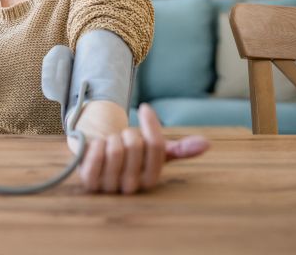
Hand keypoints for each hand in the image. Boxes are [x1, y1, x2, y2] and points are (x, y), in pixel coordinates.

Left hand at [71, 103, 209, 193]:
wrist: (95, 154)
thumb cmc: (127, 152)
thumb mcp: (151, 149)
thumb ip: (178, 148)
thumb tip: (206, 144)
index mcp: (151, 179)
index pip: (157, 147)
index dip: (151, 124)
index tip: (144, 108)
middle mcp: (132, 187)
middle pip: (134, 145)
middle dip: (127, 132)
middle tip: (121, 136)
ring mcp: (109, 186)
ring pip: (115, 149)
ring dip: (110, 137)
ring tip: (109, 142)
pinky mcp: (89, 182)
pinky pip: (94, 160)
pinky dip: (95, 145)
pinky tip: (96, 144)